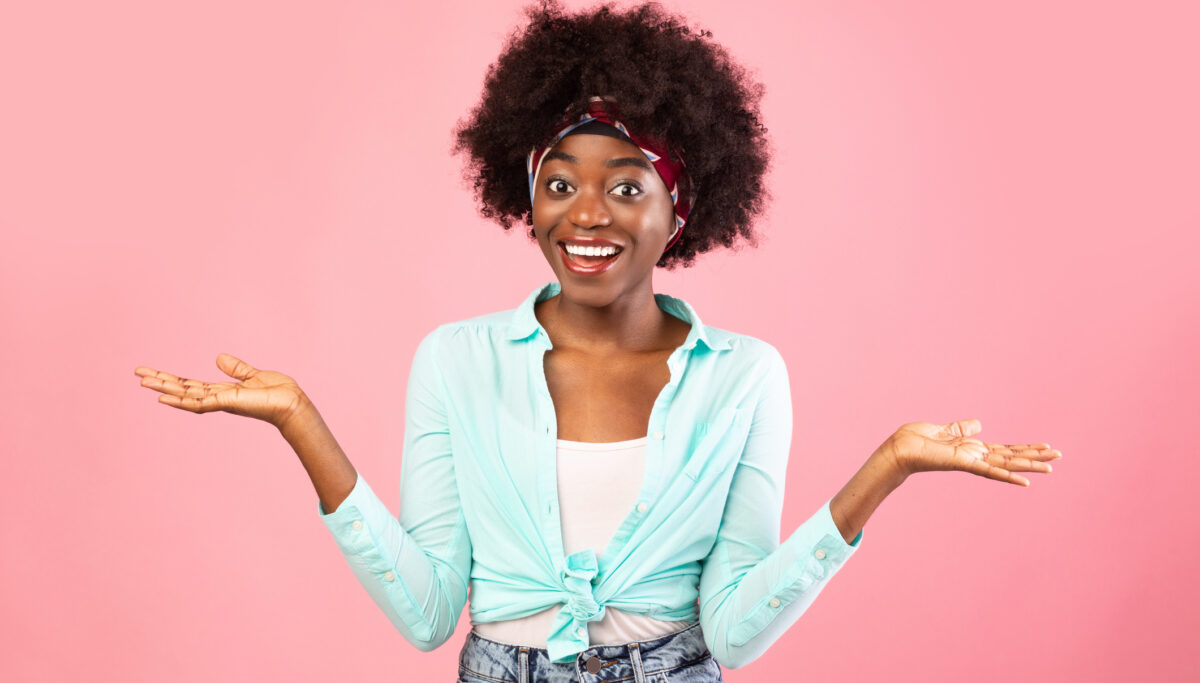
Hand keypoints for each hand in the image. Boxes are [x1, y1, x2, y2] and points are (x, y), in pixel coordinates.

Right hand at [134, 353, 307, 428]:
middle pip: (182, 389)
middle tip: (137, 374)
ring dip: (163, 388)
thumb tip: (218, 357)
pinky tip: (163, 397)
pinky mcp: (226, 403)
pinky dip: (180, 400)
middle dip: (160, 381)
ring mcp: (220, 402)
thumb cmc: (279, 393)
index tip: (153, 372)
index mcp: (223, 391)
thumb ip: (236, 368)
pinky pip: (198, 403)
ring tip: (142, 381)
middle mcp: (217, 398)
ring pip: (185, 395)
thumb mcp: (253, 375)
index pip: (191, 385)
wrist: (293, 403)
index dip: (172, 379)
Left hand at [883, 418, 1060, 486]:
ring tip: (1051, 466)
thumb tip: (979, 424)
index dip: (1024, 448)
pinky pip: (989, 471)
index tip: (1045, 446)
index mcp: (971, 449)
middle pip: (1011, 457)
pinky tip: (1025, 481)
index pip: (1004, 449)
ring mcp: (971, 462)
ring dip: (1029, 465)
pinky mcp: (963, 464)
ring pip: (1006, 464)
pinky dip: (1007, 476)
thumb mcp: (944, 430)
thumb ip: (962, 428)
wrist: (898, 449)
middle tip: (1059, 456)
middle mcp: (975, 457)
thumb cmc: (915, 441)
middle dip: (1034, 456)